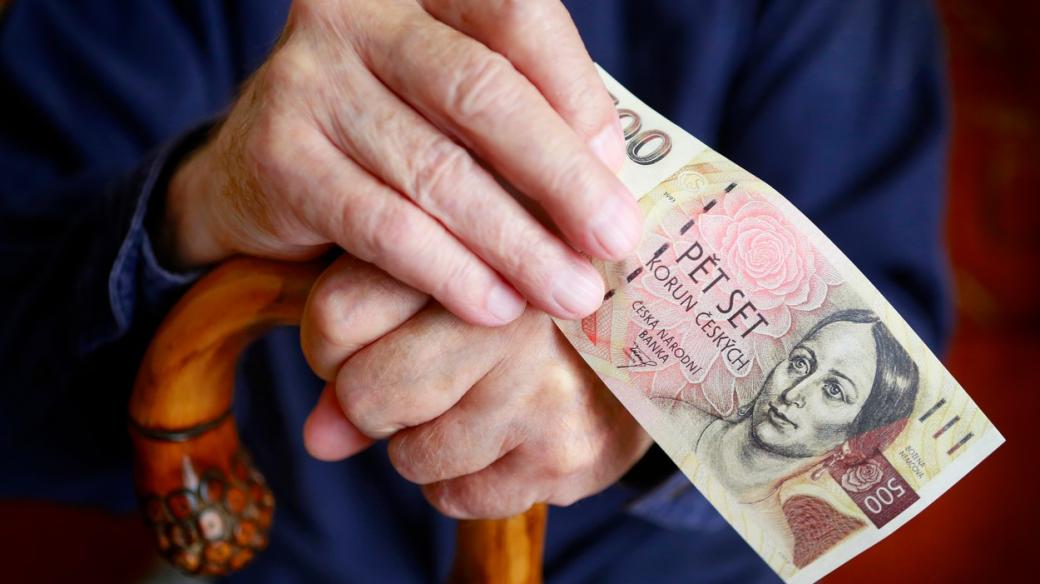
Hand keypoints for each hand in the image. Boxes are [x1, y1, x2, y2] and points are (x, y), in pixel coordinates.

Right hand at [162, 0, 640, 325]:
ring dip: (517, 244)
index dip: (578, 96)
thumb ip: (524, 116)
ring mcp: (309, 79)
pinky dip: (449, 272)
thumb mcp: (453, 104)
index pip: (517, 17)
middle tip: (615, 242)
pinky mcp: (278, 156)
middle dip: (561, 178)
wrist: (259, 171)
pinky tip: (496, 306)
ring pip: (437, 169)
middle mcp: (357, 14)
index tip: (618, 174)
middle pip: (482, 93)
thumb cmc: (387, 133)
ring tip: (570, 293)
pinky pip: (383, 225)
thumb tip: (611, 185)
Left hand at [301, 262, 650, 517]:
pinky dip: (461, 478)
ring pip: (411, 457)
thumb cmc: (522, 292)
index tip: (355, 344)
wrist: (658, 322)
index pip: (336, 315)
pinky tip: (500, 433)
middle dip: (373, 403)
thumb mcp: (447, 274)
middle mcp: (511, 309)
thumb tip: (319, 444)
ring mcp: (542, 386)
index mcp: (471, 238)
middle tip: (415, 379)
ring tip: (472, 398)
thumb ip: (367, 339)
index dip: (327, 346)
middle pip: (367, 396)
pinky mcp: (567, 451)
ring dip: (422, 443)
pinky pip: (458, 497)